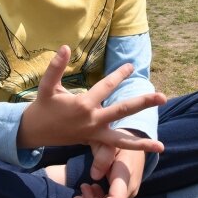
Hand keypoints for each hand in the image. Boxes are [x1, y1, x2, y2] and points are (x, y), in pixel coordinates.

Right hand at [17, 46, 165, 151]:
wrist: (34, 132)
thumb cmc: (43, 107)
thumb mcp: (48, 87)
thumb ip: (56, 67)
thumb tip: (65, 47)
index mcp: (83, 105)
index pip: (106, 86)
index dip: (119, 75)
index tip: (131, 66)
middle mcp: (93, 120)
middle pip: (123, 111)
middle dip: (143, 103)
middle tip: (163, 97)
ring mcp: (94, 134)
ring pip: (121, 139)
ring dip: (142, 143)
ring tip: (161, 146)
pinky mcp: (93, 141)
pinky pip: (114, 146)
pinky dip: (130, 149)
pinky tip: (148, 150)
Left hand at [73, 144, 145, 197]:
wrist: (136, 143)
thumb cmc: (119, 140)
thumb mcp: (109, 142)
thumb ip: (102, 156)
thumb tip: (94, 177)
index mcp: (125, 174)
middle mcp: (130, 188)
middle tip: (76, 197)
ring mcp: (129, 193)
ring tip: (84, 187)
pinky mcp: (125, 194)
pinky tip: (92, 188)